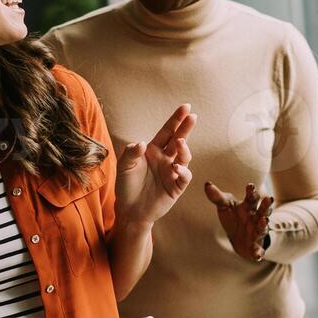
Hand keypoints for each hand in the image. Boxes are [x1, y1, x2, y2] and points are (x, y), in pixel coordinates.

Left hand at [114, 104, 195, 229]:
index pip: (167, 131)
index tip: (186, 107)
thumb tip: (143, 143)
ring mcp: (172, 172)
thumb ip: (131, 153)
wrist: (130, 211)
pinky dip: (183, 172)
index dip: (176, 119)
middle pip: (179, 140)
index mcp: (153, 150)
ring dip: (184, 149)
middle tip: (192, 116)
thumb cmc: (126, 186)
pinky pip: (184, 177)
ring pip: (184, 157)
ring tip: (180, 142)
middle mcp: (165, 159)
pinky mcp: (176, 187)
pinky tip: (177, 168)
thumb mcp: (124, 167)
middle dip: (186, 128)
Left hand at [205, 181, 273, 260]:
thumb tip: (207, 184)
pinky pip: (258, 250)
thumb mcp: (225, 206)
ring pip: (263, 228)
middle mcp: (257, 218)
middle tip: (269, 198)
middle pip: (263, 210)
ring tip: (264, 221)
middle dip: (266, 205)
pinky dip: (258, 252)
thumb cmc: (233, 218)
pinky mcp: (256, 247)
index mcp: (249, 206)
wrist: (238, 239)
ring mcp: (258, 232)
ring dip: (264, 224)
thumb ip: (217, 197)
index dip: (252, 191)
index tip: (250, 186)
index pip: (252, 197)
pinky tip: (258, 255)